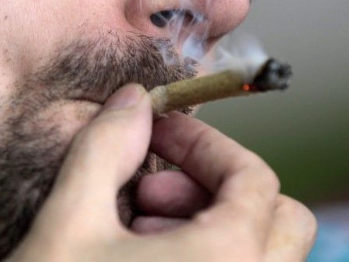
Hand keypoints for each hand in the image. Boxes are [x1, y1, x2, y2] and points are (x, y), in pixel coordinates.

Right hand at [7, 85, 315, 260]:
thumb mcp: (66, 224)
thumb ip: (104, 148)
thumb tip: (132, 101)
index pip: (254, 177)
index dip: (205, 143)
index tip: (160, 134)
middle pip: (281, 218)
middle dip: (218, 188)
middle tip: (151, 192)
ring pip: (267, 258)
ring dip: (215, 229)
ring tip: (140, 237)